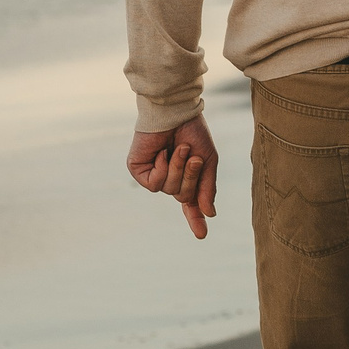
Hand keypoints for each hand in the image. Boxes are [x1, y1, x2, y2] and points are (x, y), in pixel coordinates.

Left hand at [127, 116, 219, 238]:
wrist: (174, 112)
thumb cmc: (191, 131)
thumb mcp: (207, 160)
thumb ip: (207, 187)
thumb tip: (209, 213)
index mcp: (185, 176)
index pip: (190, 204)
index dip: (195, 219)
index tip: (201, 235)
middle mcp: (169, 178)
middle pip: (183, 197)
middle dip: (191, 177)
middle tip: (193, 156)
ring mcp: (153, 175)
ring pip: (169, 191)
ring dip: (177, 169)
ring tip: (177, 148)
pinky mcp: (139, 171)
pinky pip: (155, 184)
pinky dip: (162, 169)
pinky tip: (161, 153)